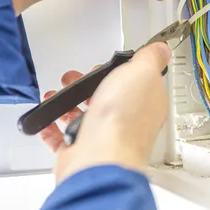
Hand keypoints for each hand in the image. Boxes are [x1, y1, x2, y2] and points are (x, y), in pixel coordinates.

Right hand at [39, 42, 170, 184]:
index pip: (138, 84)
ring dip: (67, 103)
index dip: (121, 72)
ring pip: (85, 117)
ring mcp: (104, 139)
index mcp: (146, 104)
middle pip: (108, 99)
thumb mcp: (143, 72)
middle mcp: (128, 123)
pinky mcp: (81, 152)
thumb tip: (161, 50)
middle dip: (88, 85)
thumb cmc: (123, 119)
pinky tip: (48, 120)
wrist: (99, 158)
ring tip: (56, 94)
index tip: (108, 65)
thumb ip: (150, 59)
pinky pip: (63, 139)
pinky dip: (52, 128)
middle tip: (75, 78)